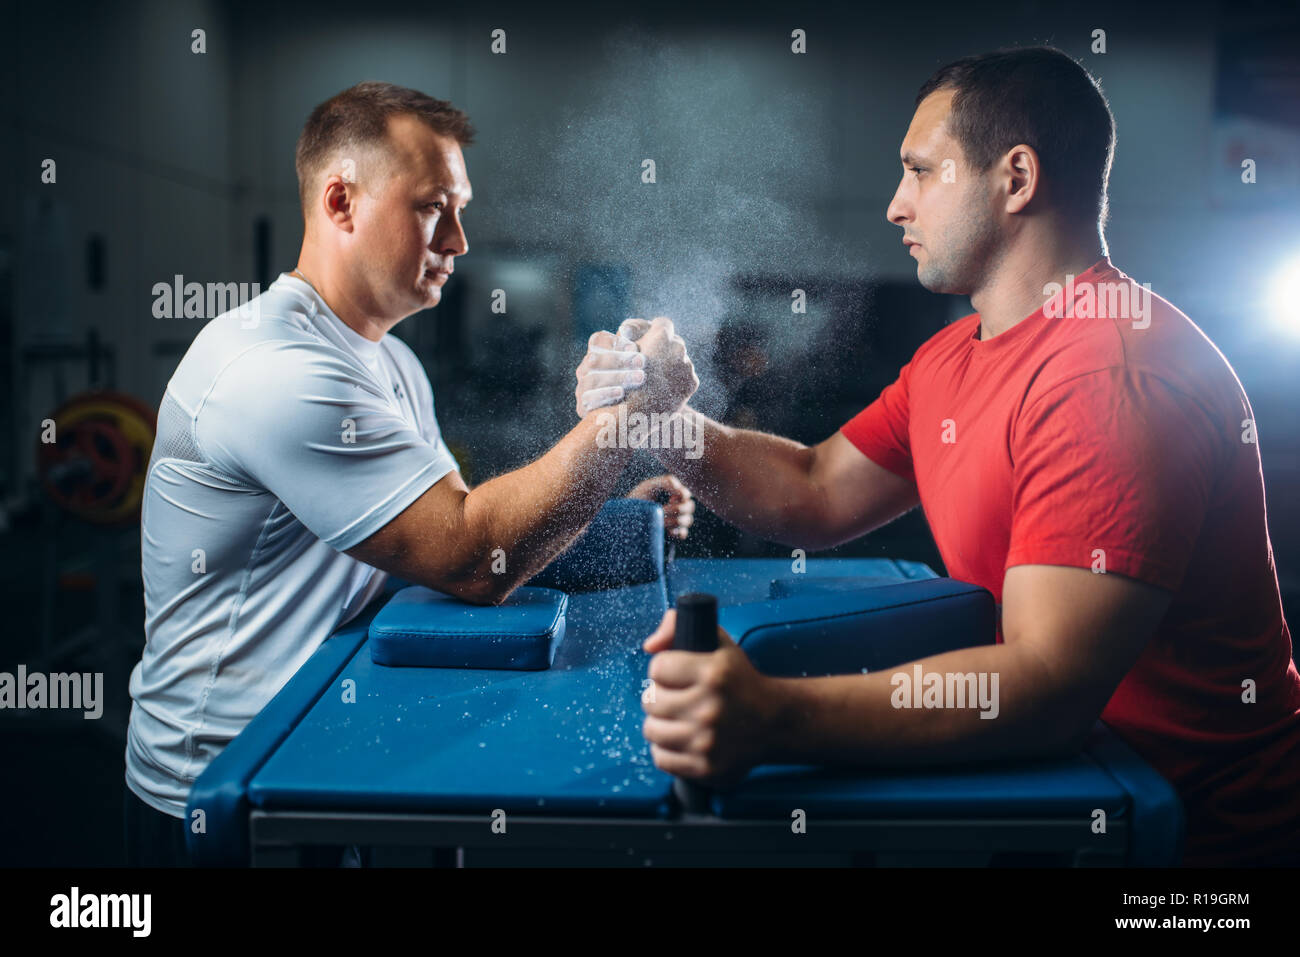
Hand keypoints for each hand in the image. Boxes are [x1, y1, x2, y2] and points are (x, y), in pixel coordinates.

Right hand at [574, 330, 644, 417]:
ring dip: (616, 377)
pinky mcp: (583, 407)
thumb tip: (625, 330)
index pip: (598, 340)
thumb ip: (638, 333)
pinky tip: (621, 392)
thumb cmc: (648, 372)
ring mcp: (583, 388)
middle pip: (594, 359)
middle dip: (619, 360)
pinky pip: (588, 399)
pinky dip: (604, 394)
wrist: (645, 410)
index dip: (615, 342)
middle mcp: (586, 369)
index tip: (635, 347)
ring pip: (591, 379)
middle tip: (642, 362)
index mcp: (598, 352)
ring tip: (639, 378)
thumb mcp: (649, 348)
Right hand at [618, 316, 697, 414]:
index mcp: (661, 335)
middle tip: (651, 362)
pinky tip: (663, 390)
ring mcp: (687, 365)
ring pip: (680, 361)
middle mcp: (678, 347)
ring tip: (655, 379)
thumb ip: (628, 335)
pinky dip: (676, 382)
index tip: (647, 340)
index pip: (662, 324)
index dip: (653, 331)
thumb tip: (629, 330)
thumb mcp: (619, 350)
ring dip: (670, 367)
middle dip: (664, 350)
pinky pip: (685, 378)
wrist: (633, 413)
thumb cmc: (621, 378)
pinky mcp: (692, 383)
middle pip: (673, 342)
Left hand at [627, 475, 694, 539]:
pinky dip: (677, 532)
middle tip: (662, 510)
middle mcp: (679, 505)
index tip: (669, 498)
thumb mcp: (649, 486)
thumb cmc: (638, 499)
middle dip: (676, 509)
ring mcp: (678, 519)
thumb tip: (684, 492)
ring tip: (660, 521)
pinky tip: (668, 531)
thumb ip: (668, 482)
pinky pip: (683, 534)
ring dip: (674, 521)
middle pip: (690, 507)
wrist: (627, 518)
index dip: (680, 497)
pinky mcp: (674, 533)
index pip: (686, 495)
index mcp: (674, 493)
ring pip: (688, 520)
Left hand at [640, 608, 772, 788]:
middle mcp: (710, 708)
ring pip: (651, 730)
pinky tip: (684, 739)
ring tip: (679, 718)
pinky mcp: (705, 768)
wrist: (774, 723)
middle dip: (661, 696)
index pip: (657, 668)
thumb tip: (649, 646)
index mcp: (714, 674)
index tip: (677, 674)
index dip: (665, 669)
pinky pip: (661, 758)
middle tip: (679, 697)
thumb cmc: (739, 681)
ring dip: (661, 723)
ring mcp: (708, 741)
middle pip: (650, 700)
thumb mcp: (717, 643)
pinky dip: (667, 749)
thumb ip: (677, 626)